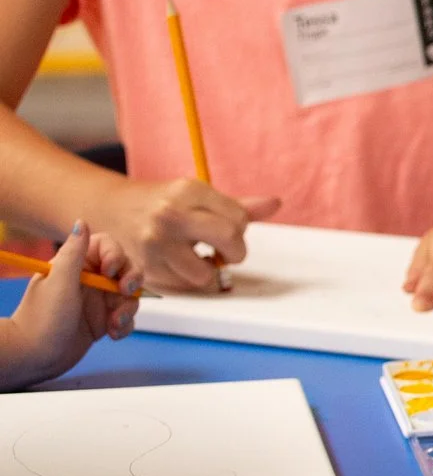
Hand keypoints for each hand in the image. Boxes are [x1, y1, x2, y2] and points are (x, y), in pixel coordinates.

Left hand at [0, 222, 140, 390]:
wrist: (34, 358)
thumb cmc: (42, 319)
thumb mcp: (60, 283)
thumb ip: (74, 253)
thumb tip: (82, 221)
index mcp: (76, 265)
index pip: (107, 246)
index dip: (116, 255)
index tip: (111, 271)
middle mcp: (91, 280)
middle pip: (127, 269)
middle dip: (132, 281)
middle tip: (124, 292)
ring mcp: (98, 301)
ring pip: (130, 295)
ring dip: (128, 308)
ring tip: (115, 323)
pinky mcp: (104, 321)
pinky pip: (127, 317)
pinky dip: (125, 325)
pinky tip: (112, 334)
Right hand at [92, 179, 279, 291]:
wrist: (112, 208)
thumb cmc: (165, 203)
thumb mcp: (198, 196)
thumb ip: (238, 206)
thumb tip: (276, 203)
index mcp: (190, 190)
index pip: (239, 218)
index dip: (240, 229)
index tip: (227, 229)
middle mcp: (171, 214)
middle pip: (230, 239)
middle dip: (234, 251)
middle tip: (224, 251)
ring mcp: (156, 242)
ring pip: (207, 272)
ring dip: (209, 271)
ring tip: (199, 258)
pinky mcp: (146, 265)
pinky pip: (185, 285)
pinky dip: (189, 278)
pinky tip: (179, 263)